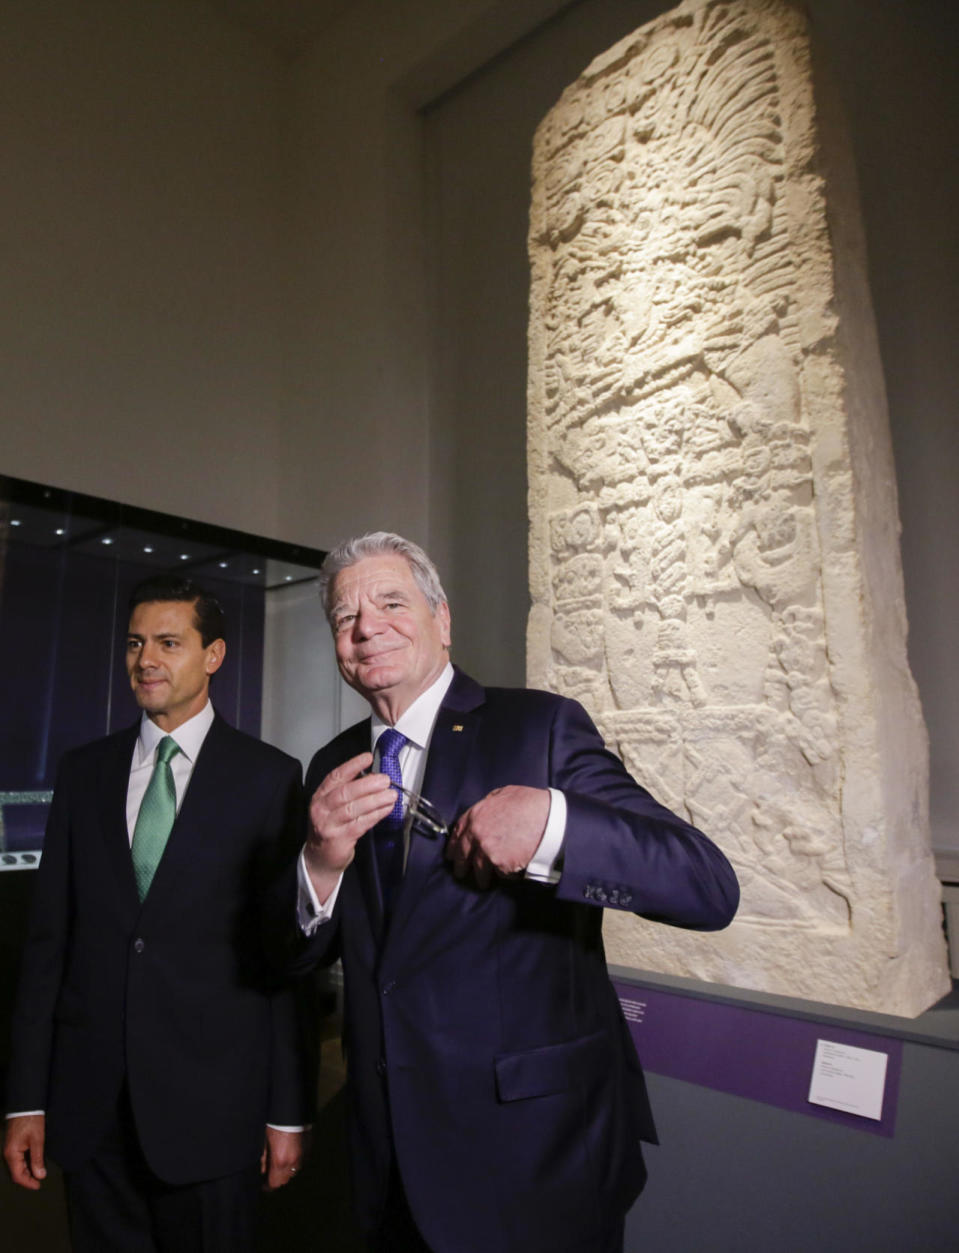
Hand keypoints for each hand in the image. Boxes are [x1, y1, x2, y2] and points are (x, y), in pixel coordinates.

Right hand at [3, 1114, 46, 1190]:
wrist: (25, 1105)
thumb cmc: (31, 1121)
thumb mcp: (37, 1140)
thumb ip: (37, 1159)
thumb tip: (40, 1176)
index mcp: (12, 1154)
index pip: (18, 1176)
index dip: (28, 1183)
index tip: (38, 1186)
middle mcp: (8, 1154)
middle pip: (16, 1173)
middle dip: (27, 1179)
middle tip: (39, 1181)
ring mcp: (9, 1149)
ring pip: (16, 1167)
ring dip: (26, 1172)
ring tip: (38, 1174)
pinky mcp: (13, 1145)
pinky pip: (17, 1160)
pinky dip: (25, 1164)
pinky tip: (34, 1164)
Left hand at [260, 1127, 304, 1191]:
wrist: (292, 1109)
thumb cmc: (275, 1124)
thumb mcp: (264, 1142)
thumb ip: (263, 1160)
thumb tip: (262, 1171)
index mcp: (280, 1161)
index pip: (274, 1184)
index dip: (268, 1187)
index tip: (263, 1185)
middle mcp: (293, 1162)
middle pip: (284, 1181)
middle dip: (277, 1180)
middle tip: (269, 1175)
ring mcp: (303, 1156)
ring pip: (294, 1173)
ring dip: (286, 1172)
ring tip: (278, 1165)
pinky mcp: (309, 1148)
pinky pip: (301, 1162)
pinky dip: (295, 1163)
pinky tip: (288, 1156)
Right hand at [305, 752, 395, 902]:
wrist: (319, 859)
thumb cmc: (330, 828)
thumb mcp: (332, 807)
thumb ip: (348, 792)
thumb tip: (373, 778)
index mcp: (320, 797)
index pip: (335, 777)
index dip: (352, 766)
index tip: (367, 758)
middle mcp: (321, 809)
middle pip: (346, 792)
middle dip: (368, 784)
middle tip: (385, 780)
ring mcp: (329, 825)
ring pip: (355, 808)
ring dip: (376, 800)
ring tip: (391, 794)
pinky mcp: (339, 839)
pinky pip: (361, 823)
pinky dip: (376, 815)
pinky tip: (386, 809)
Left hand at [446, 786, 549, 888]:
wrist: (548, 818)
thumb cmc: (530, 803)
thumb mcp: (504, 794)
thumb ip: (489, 804)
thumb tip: (486, 810)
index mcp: (476, 815)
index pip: (457, 833)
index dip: (453, 845)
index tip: (452, 853)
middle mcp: (477, 834)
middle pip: (462, 854)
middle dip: (461, 865)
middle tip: (461, 873)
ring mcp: (487, 851)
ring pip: (478, 869)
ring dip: (480, 877)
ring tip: (483, 882)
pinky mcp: (500, 864)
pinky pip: (498, 874)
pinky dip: (502, 875)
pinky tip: (505, 875)